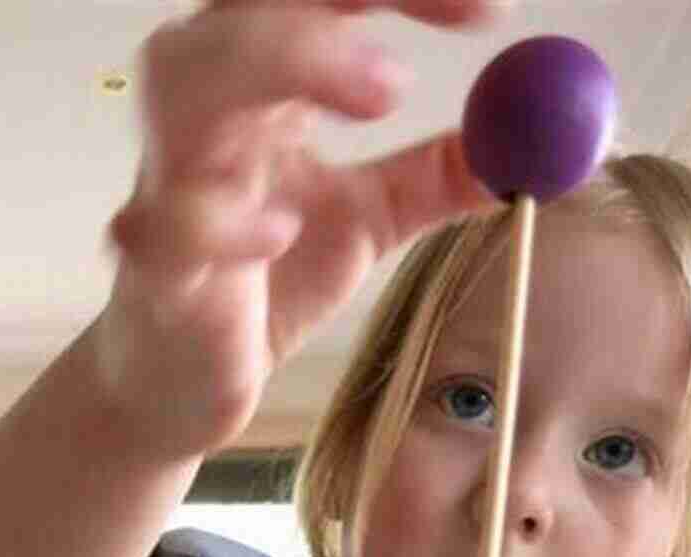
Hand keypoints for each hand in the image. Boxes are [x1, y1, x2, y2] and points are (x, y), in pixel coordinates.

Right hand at [96, 0, 501, 459]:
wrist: (183, 384)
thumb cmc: (260, 283)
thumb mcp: (369, 217)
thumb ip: (439, 173)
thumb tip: (537, 145)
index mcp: (262, 78)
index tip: (493, 13)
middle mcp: (208, 109)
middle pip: (246, 4)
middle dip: (334, 6)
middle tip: (423, 54)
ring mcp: (172, 183)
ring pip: (188, 83)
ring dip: (283, 61)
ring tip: (384, 97)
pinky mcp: (153, 266)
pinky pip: (170, 223)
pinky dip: (220, 219)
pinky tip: (277, 236)